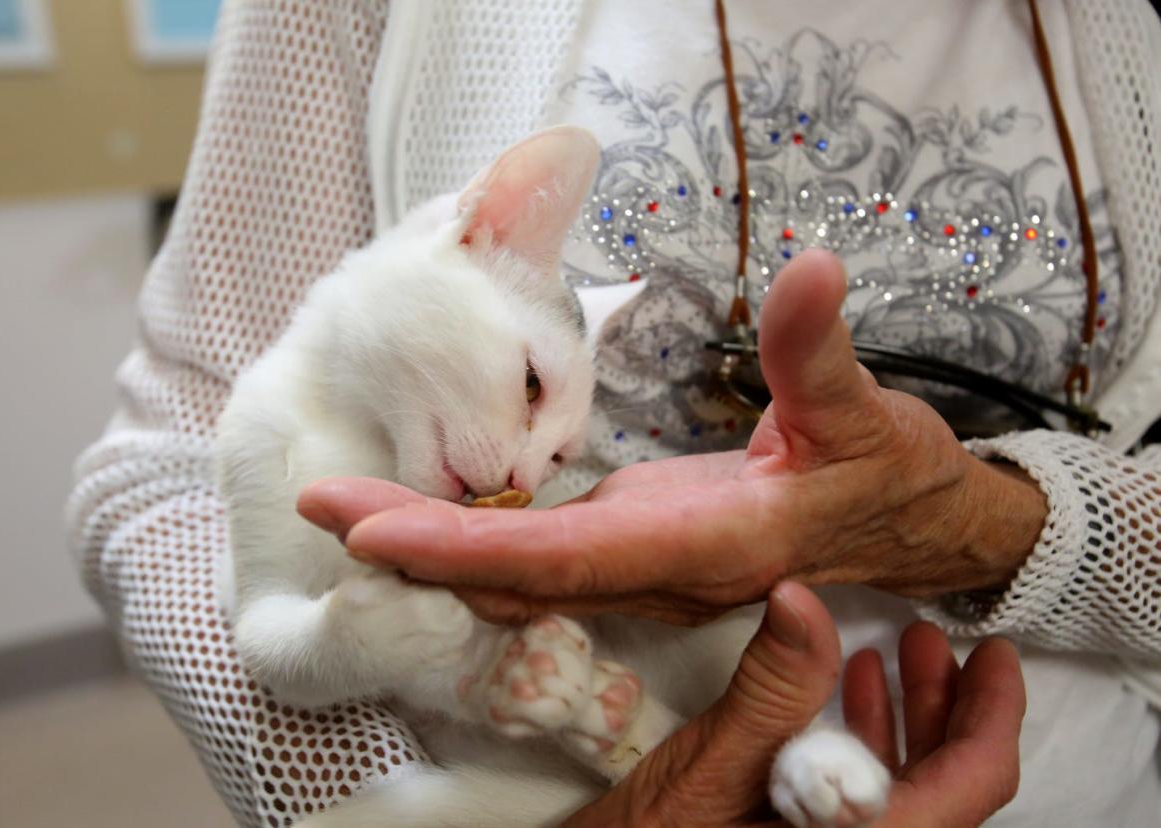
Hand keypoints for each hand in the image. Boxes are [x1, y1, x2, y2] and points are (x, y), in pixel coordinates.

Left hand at [298, 249, 1048, 624]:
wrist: (907, 531)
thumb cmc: (886, 480)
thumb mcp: (863, 415)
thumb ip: (823, 352)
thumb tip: (814, 269)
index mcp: (706, 548)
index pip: (571, 557)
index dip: (472, 550)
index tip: (377, 532)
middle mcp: (659, 575)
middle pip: (518, 573)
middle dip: (416, 544)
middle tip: (320, 501)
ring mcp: (642, 567)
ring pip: (519, 575)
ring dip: (432, 543)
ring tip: (346, 503)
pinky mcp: (635, 546)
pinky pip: (538, 560)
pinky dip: (473, 541)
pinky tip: (421, 510)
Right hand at [558, 583, 1024, 826]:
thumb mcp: (711, 767)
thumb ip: (770, 689)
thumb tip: (799, 596)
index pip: (972, 784)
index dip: (995, 712)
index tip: (994, 651)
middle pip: (952, 786)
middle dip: (947, 705)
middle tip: (928, 637)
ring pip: (912, 793)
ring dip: (908, 721)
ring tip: (888, 653)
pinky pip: (870, 801)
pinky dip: (867, 743)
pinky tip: (843, 692)